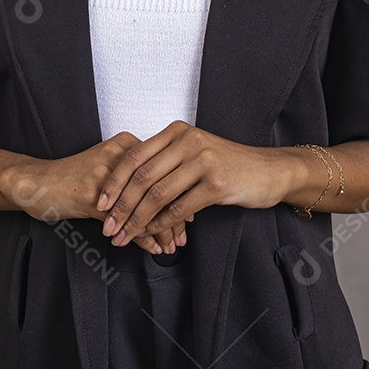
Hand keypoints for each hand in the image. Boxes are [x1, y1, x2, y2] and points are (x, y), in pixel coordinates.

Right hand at [0, 131, 191, 255]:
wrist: (38, 183)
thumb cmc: (75, 177)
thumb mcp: (109, 170)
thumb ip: (136, 180)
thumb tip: (171, 202)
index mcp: (126, 143)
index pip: (163, 169)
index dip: (180, 193)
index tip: (192, 213)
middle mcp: (119, 155)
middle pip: (157, 187)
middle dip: (174, 216)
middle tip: (182, 237)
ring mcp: (106, 175)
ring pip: (143, 205)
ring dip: (160, 230)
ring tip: (169, 247)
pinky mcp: (93, 196)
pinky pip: (125, 220)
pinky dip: (141, 236)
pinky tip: (151, 248)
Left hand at [95, 120, 291, 246]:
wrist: (267, 171)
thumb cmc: (227, 164)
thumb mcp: (194, 153)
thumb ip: (165, 162)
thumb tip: (127, 188)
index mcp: (177, 131)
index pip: (135, 156)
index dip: (114, 181)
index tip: (100, 204)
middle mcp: (188, 141)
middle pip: (142, 176)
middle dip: (121, 206)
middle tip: (108, 228)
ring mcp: (203, 160)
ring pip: (158, 194)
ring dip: (137, 220)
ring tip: (125, 237)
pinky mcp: (216, 183)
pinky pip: (180, 207)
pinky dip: (162, 224)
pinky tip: (153, 235)